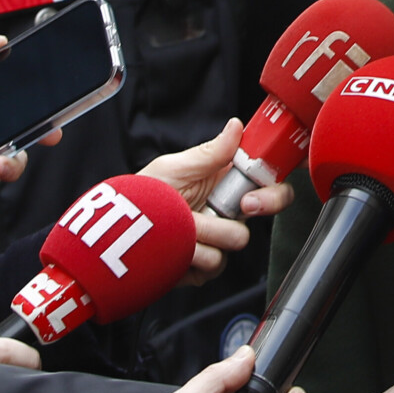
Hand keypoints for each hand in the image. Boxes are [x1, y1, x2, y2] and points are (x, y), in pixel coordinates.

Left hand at [139, 121, 295, 282]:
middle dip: (251, 210)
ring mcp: (220, 239)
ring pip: (237, 240)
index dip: (274, 188)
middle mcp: (230, 209)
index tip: (258, 194)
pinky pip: (214, 265)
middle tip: (236, 207)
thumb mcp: (175, 167)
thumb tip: (236, 126)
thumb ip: (209, 153)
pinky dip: (192, 257)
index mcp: (227, 180)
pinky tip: (176, 248)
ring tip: (180, 226)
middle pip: (267, 210)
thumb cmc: (146, 193)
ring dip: (205, 235)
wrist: (119, 233)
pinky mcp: (207, 266)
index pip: (269, 180)